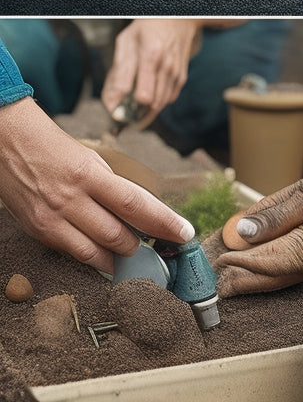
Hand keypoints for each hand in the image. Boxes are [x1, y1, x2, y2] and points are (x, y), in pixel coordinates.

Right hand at [0, 97, 193, 272]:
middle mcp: (71, 197)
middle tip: (155, 245)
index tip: (185, 233)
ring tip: (130, 252)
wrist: (10, 143)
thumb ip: (115, 188)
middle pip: (118, 234)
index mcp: (91, 174)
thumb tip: (143, 215)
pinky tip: (105, 258)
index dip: (164, 222)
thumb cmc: (59, 151)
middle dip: (141, 244)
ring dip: (119, 257)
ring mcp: (53, 217)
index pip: (136, 204)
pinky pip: (73, 254)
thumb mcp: (93, 161)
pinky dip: (94, 259)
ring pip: (96, 252)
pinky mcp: (38, 231)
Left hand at [101, 19, 202, 126]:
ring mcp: (176, 73)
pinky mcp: (182, 77)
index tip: (117, 106)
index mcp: (151, 55)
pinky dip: (158, 101)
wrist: (177, 20)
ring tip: (134, 101)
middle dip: (136, 110)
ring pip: (161, 104)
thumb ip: (120, 69)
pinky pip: (170, 99)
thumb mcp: (126, 41)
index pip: (143, 94)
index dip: (128, 105)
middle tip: (124, 106)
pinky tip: (149, 93)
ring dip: (146, 108)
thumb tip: (116, 96)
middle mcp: (167, 67)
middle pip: (152, 103)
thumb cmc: (148, 28)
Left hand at [211, 155, 302, 295]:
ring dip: (243, 276)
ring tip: (214, 272)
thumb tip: (241, 233)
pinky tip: (243, 261)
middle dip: (233, 278)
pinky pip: (281, 269)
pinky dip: (259, 266)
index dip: (234, 261)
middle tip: (202, 277)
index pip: (263, 263)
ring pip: (270, 278)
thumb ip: (275, 213)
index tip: (209, 258)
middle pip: (263, 280)